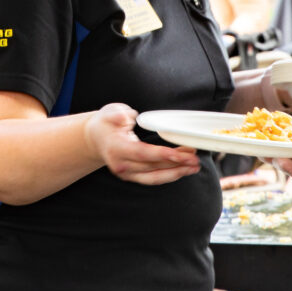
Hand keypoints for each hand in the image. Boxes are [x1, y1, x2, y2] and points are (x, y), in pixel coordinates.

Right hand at [84, 103, 201, 185]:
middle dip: (176, 163)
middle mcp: (120, 165)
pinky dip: (170, 175)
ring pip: (155, 177)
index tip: (182, 154)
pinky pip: (153, 178)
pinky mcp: (133, 177)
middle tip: (196, 158)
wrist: (96, 139)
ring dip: (177, 172)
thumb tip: (126, 118)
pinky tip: (183, 169)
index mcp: (116, 148)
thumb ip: (117, 114)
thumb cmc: (106, 123)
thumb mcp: (109, 112)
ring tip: (195, 166)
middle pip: (153, 166)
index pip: (143, 153)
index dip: (163, 155)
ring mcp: (126, 174)